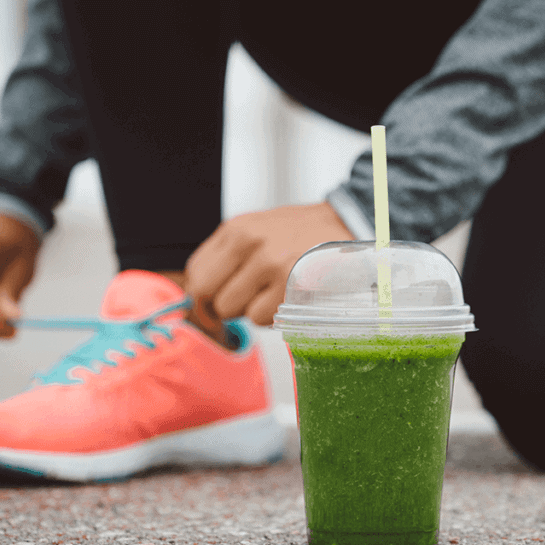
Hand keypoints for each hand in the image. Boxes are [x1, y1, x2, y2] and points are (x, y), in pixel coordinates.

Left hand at [184, 202, 354, 327]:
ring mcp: (270, 264)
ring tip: (272, 293)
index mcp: (237, 229)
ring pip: (234, 310)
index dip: (201, 294)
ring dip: (250, 310)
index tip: (210, 304)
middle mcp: (249, 243)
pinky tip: (287, 297)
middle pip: (207, 294)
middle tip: (239, 304)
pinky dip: (272, 316)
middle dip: (220, 306)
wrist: (348, 226)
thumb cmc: (303, 234)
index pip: (196, 271)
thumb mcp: (258, 230)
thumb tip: (201, 294)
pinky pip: (261, 318)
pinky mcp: (290, 286)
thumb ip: (228, 256)